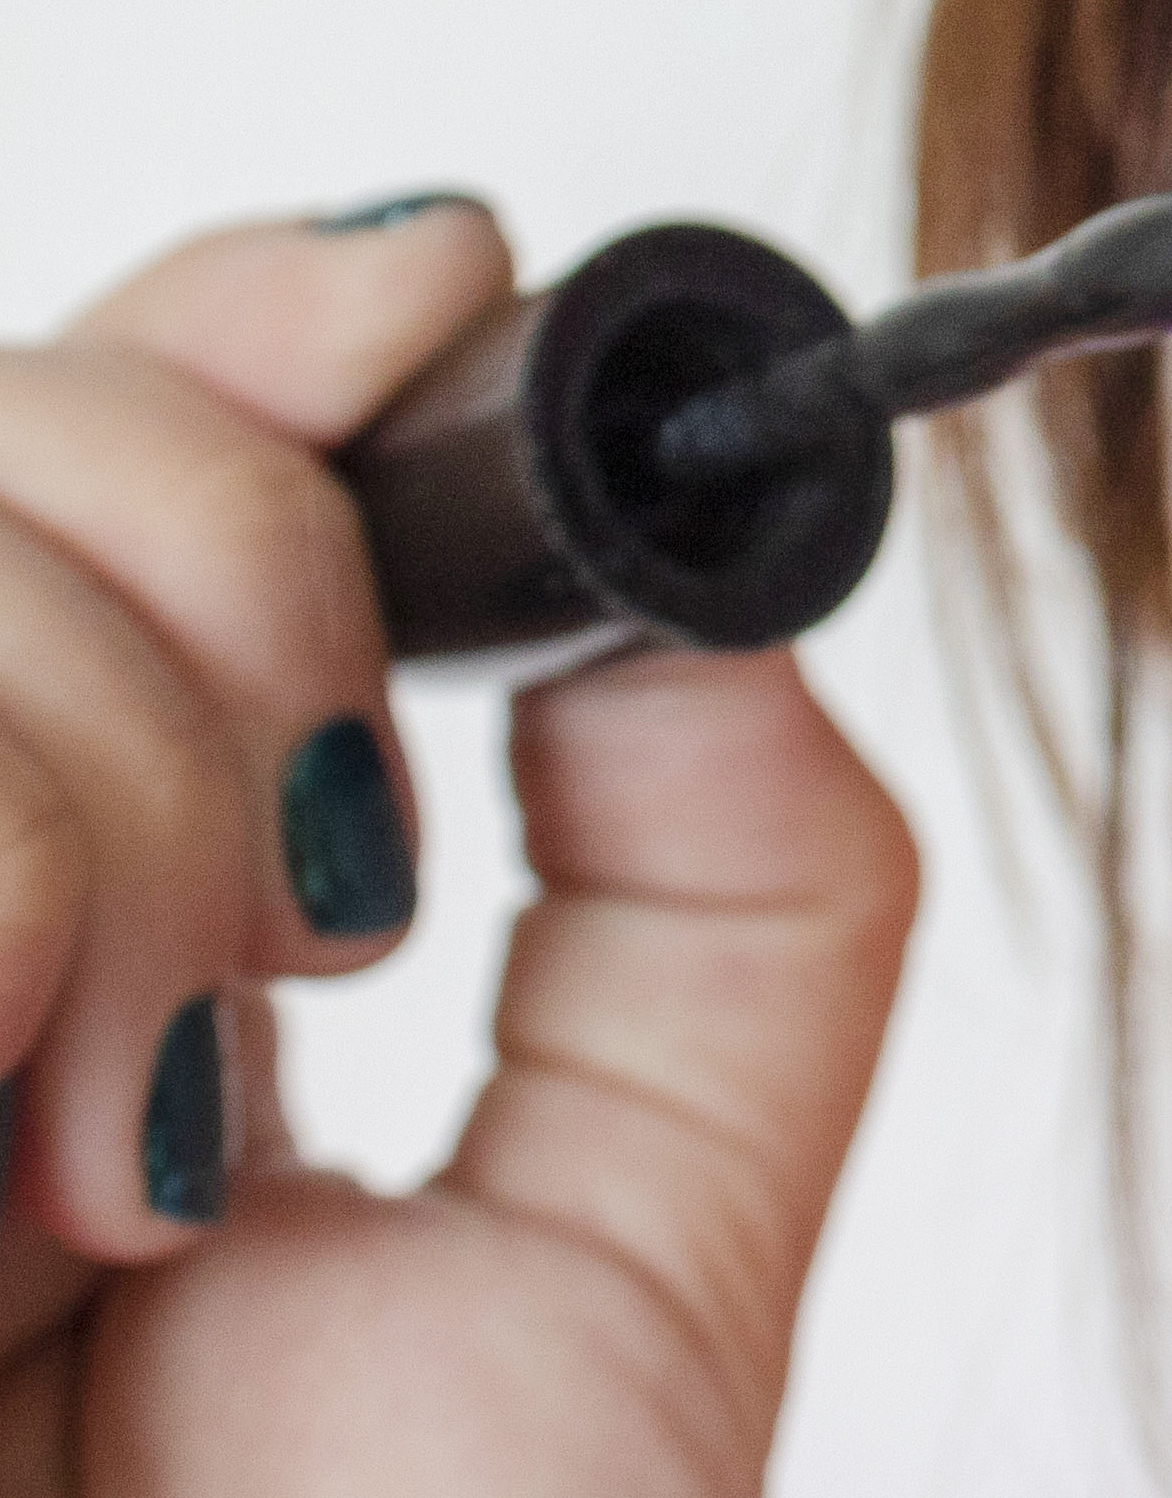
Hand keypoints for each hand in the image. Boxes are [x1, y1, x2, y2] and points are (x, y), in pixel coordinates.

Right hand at [0, 203, 915, 1493]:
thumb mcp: (644, 1236)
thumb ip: (735, 894)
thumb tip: (686, 611)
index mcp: (74, 877)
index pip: (101, 420)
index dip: (260, 311)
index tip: (432, 299)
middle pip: (21, 423)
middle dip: (234, 554)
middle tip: (324, 880)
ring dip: (114, 795)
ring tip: (147, 1128)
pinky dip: (27, 898)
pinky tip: (26, 1177)